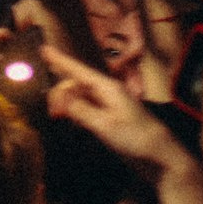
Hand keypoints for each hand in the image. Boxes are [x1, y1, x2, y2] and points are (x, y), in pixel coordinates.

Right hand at [44, 45, 186, 165]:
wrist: (158, 155)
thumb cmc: (134, 136)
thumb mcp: (104, 124)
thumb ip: (80, 109)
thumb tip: (61, 97)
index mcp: (107, 87)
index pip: (78, 70)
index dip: (60, 60)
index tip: (44, 49)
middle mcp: (107, 92)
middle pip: (76, 85)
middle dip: (60, 93)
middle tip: (52, 112)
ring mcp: (108, 105)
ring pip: (80, 97)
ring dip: (67, 104)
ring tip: (57, 116)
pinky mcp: (109, 118)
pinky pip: (86, 108)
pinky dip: (76, 112)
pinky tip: (72, 121)